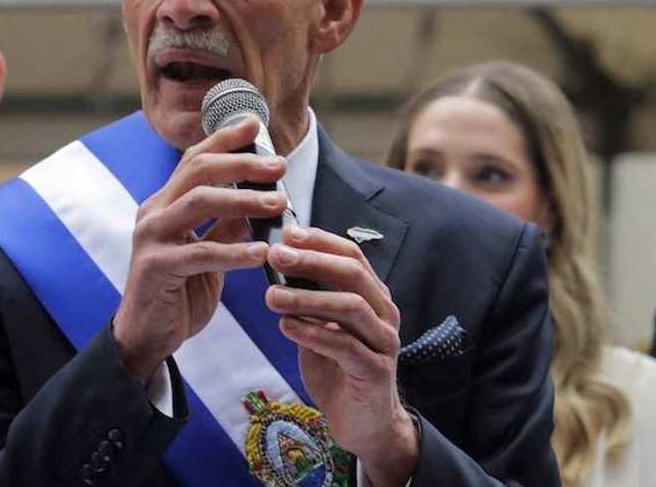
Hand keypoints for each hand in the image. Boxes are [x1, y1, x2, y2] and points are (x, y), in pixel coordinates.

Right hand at [112, 117, 286, 380]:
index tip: (256, 126)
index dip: (225, 140)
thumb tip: (258, 203)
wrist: (147, 337)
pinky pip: (200, 253)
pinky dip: (234, 251)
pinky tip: (262, 253)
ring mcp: (151, 238)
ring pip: (198, 202)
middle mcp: (154, 212)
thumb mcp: (207, 253)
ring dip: (243, 199)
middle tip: (279, 165)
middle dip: (242, 163)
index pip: (195, 159)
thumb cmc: (179, 292)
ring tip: (279, 202)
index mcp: (164, 203)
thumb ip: (225, 227)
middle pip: (198, 171)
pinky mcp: (156, 268)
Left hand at [264, 226, 418, 486]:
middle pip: (353, 274)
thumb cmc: (338, 370)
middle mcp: (384, 314)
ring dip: (307, 298)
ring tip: (271, 296)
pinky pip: (345, 346)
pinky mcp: (376, 372)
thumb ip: (307, 299)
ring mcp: (384, 342)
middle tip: (276, 255)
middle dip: (312, 261)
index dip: (321, 241)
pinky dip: (313, 333)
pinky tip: (286, 326)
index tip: (287, 232)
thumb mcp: (320, 327)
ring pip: (350, 307)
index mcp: (373, 297)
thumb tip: (277, 263)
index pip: (352, 255)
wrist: (364, 424)